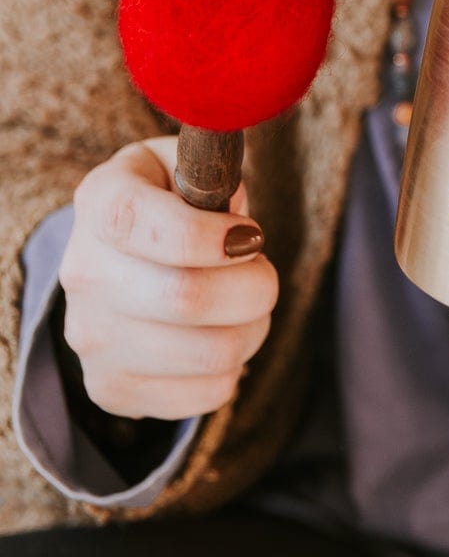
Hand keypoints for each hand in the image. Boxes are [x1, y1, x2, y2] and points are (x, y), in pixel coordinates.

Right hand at [57, 136, 277, 421]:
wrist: (122, 260)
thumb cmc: (171, 203)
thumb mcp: (184, 163)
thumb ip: (213, 170)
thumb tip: (233, 215)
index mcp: (100, 203)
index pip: (138, 223)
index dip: (208, 235)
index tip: (248, 235)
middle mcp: (83, 274)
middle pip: (187, 298)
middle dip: (254, 285)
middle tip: (258, 270)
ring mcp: (91, 340)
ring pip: (211, 352)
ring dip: (253, 328)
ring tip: (244, 304)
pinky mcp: (112, 389)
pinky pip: (209, 393)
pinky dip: (235, 367)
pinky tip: (218, 337)